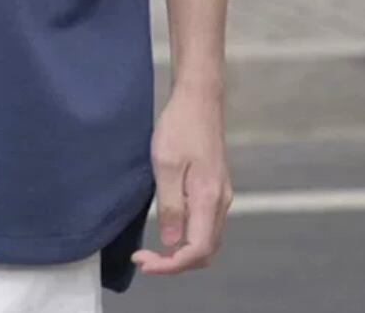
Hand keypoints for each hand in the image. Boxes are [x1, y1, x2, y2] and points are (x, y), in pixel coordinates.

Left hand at [132, 83, 232, 274]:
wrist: (199, 99)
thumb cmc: (180, 125)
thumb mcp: (166, 164)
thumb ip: (171, 205)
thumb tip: (172, 243)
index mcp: (209, 198)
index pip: (197, 250)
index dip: (171, 265)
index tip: (144, 263)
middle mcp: (220, 201)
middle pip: (205, 251)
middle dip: (175, 263)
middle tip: (144, 260)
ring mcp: (220, 194)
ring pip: (207, 239)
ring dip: (181, 252)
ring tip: (152, 251)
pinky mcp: (215, 187)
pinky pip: (205, 223)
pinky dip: (188, 236)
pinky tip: (169, 229)